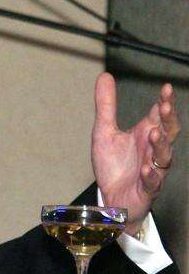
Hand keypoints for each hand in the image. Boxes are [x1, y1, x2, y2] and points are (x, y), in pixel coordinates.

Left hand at [91, 72, 179, 233]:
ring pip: (163, 156)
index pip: (160, 115)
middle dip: (169, 119)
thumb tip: (105, 75)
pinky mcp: (146, 188)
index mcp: (145, 134)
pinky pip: (152, 182)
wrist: (111, 197)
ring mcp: (152, 169)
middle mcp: (152, 150)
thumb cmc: (113, 165)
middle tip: (165, 106)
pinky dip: (150, 175)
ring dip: (160, 145)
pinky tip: (146, 168)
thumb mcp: (104, 131)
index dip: (165, 102)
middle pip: (168, 133)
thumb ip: (106, 105)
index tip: (166, 88)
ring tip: (154, 133)